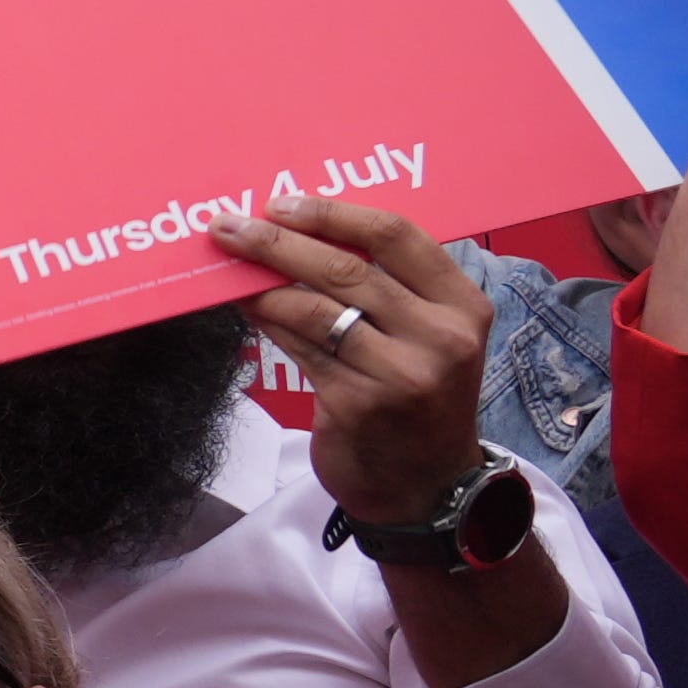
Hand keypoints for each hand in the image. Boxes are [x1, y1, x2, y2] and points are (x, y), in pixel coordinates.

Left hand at [210, 196, 486, 528]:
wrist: (426, 486)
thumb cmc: (416, 399)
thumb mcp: (423, 337)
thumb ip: (384, 289)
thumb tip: (295, 233)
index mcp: (463, 305)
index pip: (398, 236)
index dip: (333, 212)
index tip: (282, 201)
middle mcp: (442, 335)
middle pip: (347, 268)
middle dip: (278, 241)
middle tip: (229, 225)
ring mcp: (403, 372)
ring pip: (315, 307)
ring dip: (260, 282)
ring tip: (224, 264)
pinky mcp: (361, 403)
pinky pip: (298, 347)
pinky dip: (265, 320)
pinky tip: (241, 305)